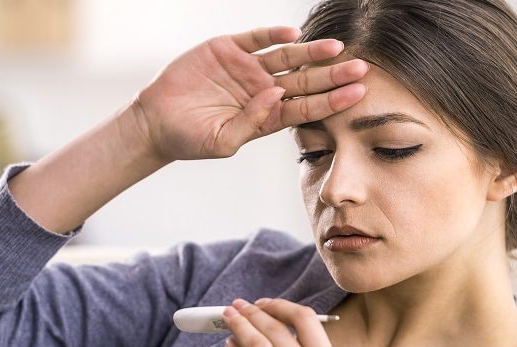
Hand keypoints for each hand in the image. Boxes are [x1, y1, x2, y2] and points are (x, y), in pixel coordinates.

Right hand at [133, 25, 367, 162]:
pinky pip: (256, 38)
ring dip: (311, 53)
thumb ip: (251, 123)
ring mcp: (246, 68)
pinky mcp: (227, 49)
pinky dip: (273, 35)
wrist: (155, 122)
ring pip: (286, 57)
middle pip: (305, 80)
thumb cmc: (190, 139)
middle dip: (332, 75)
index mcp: (266, 116)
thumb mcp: (222, 142)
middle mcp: (262, 90)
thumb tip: (275, 95)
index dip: (332, 101)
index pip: (306, 108)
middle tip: (361, 69)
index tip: (357, 95)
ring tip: (336, 48)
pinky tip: (294, 34)